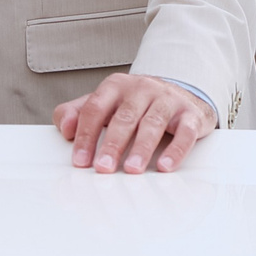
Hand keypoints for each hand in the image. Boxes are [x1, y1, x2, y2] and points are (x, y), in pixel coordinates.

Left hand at [53, 73, 215, 174]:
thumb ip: (77, 112)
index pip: (95, 109)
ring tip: (131, 169)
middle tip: (103, 167)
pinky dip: (176, 150)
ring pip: (152, 123)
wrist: (180, 92)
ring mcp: (167, 100)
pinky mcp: (190, 114)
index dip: (86, 136)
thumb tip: (65, 129)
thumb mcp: (105, 104)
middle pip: (124, 117)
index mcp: (115, 86)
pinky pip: (185, 132)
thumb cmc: (135, 105)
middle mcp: (141, 89)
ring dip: (141, 148)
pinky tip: (166, 166)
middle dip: (112, 143)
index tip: (80, 161)